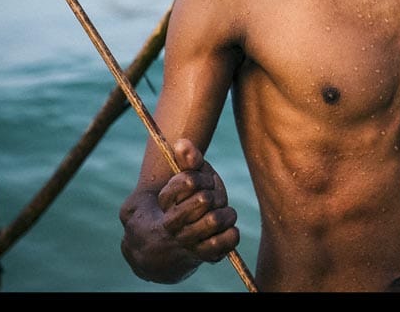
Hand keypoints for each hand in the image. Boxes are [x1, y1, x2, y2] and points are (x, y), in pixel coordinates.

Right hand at [157, 139, 238, 262]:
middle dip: (215, 195)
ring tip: (223, 213)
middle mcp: (173, 225)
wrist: (177, 242)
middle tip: (214, 199)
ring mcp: (188, 242)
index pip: (190, 181)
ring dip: (226, 213)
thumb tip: (182, 142)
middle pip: (204, 200)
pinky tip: (228, 229)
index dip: (201, 179)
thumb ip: (187, 160)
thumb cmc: (188, 201)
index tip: (202, 183)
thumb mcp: (188, 178)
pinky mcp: (204, 256)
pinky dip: (232, 232)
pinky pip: (226, 241)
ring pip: (215, 220)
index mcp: (166, 202)